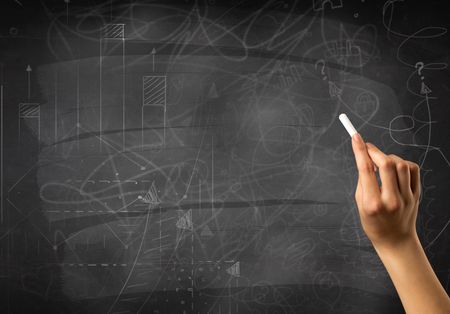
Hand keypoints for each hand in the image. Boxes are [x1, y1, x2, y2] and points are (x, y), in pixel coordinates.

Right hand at [351, 133, 420, 248]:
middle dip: (375, 151)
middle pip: (386, 164)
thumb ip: (363, 180)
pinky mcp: (416, 195)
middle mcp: (391, 200)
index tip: (355, 137)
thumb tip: (365, 156)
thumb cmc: (373, 222)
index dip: (360, 150)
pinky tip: (395, 169)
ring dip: (388, 157)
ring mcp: (406, 198)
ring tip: (381, 163)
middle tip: (367, 148)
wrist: (395, 240)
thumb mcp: (360, 203)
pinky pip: (412, 169)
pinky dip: (402, 163)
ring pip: (401, 164)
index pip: (366, 170)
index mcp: (372, 203)